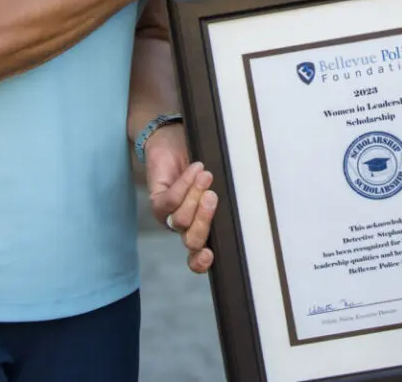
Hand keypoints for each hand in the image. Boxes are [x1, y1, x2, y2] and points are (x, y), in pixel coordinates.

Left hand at [144, 125, 216, 273]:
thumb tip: (244, 200)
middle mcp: (183, 228)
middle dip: (205, 219)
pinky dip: (185, 184)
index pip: (198, 258)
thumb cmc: (199, 162)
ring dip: (195, 195)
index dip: (202, 262)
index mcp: (200, 228)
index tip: (209, 255)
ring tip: (205, 174)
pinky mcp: (156, 201)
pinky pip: (170, 201)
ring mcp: (168, 217)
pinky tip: (194, 169)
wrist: (172, 140)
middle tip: (213, 196)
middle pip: (193, 240)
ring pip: (182, 220)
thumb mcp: (217, 180)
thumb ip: (223, 194)